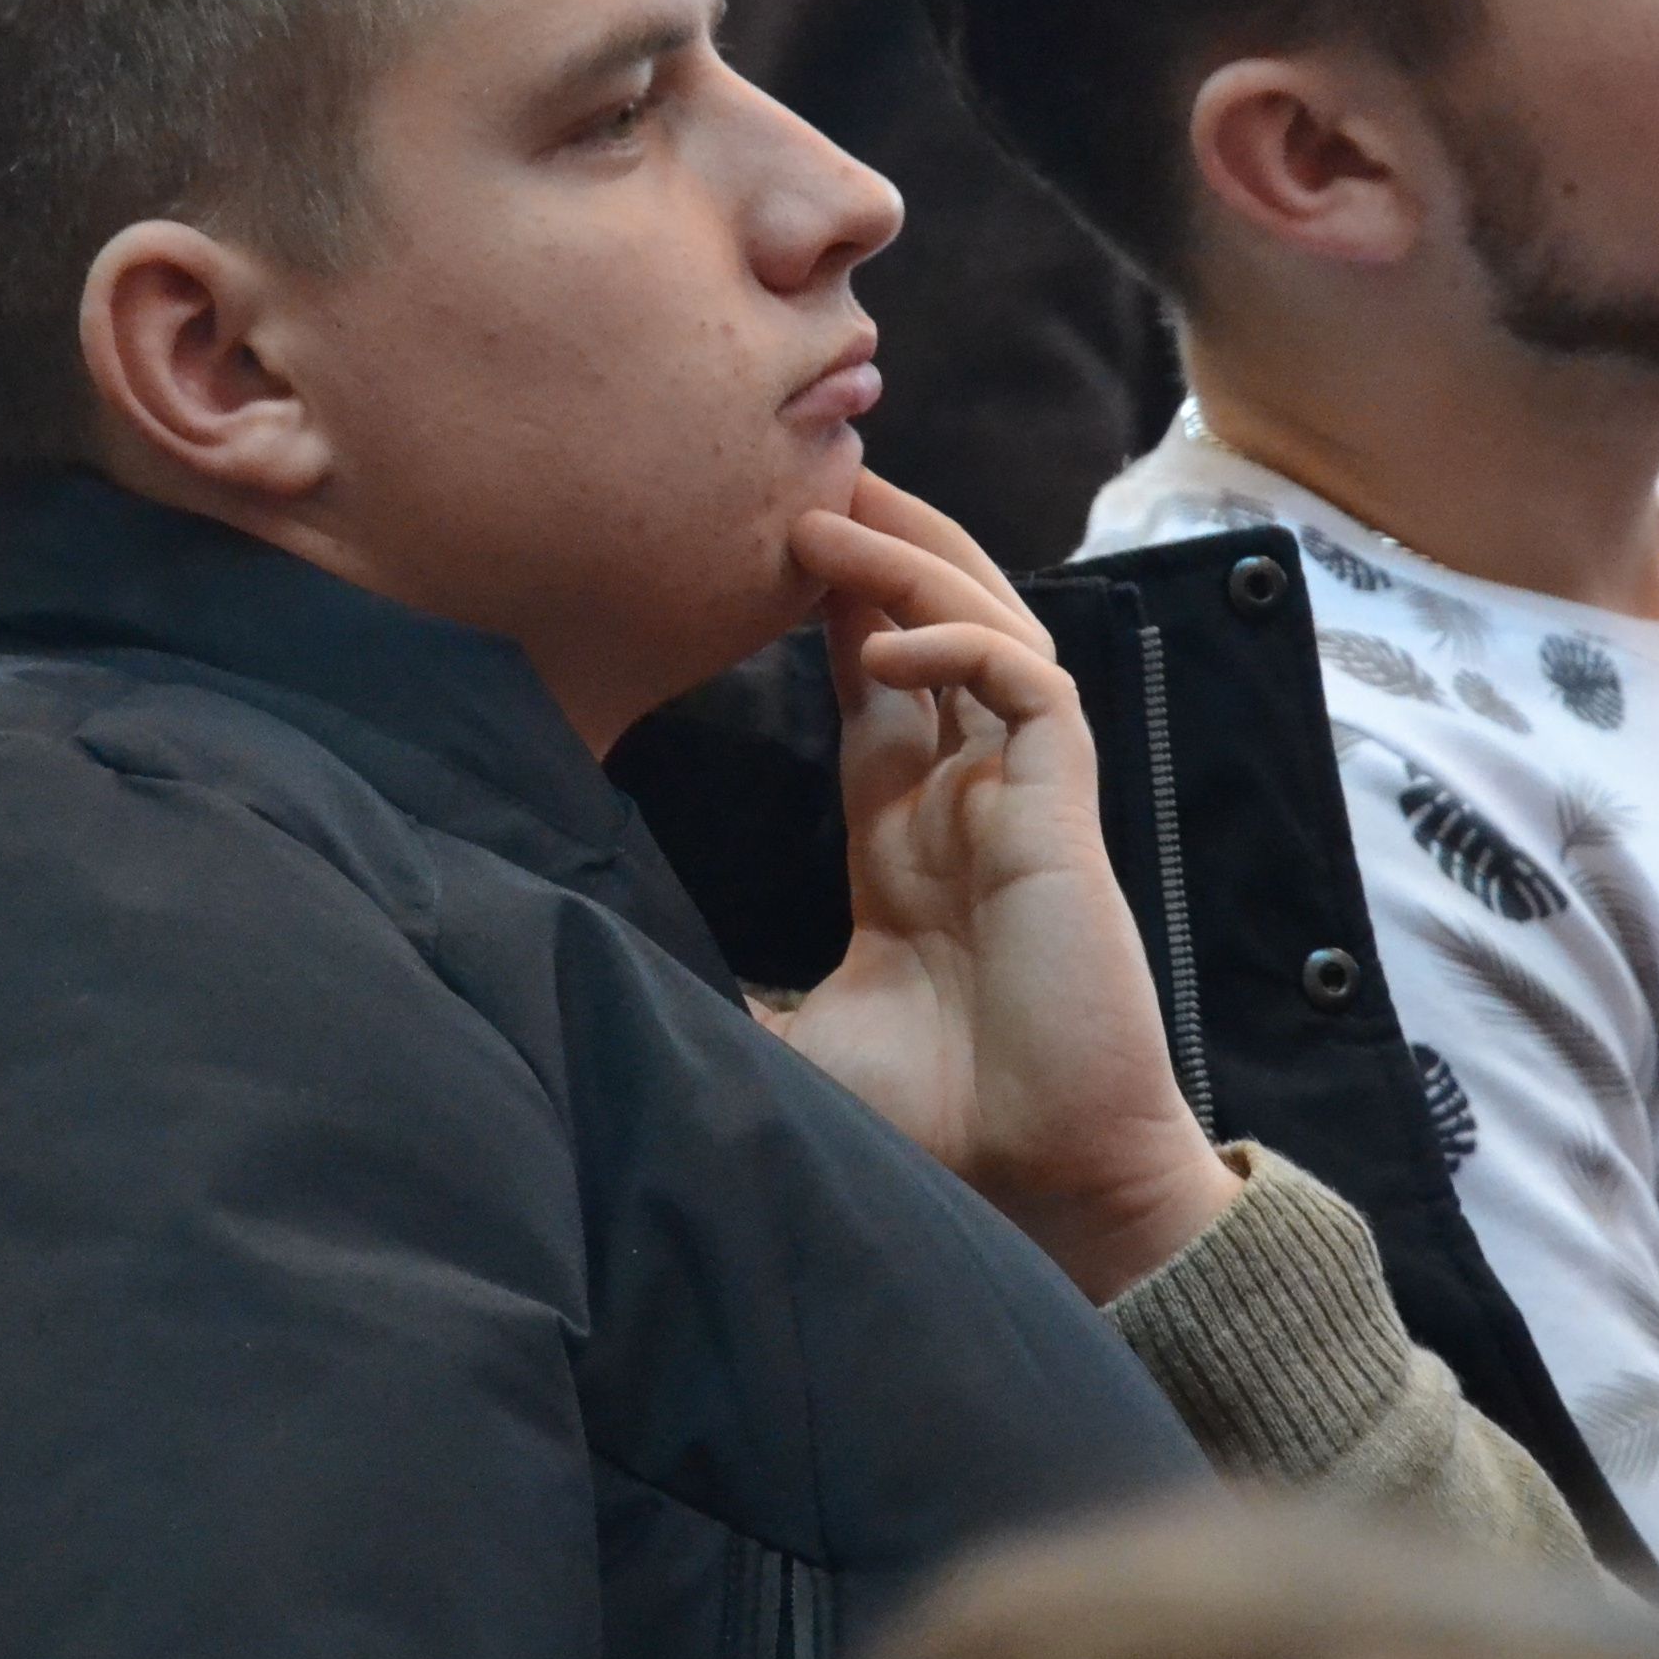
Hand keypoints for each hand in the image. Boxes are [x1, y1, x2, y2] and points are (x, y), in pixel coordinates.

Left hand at [767, 473, 1234, 1300]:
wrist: (1040, 1183)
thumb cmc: (938, 1123)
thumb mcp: (783, 1038)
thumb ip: (713, 993)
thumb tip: (597, 988)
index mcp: (904, 835)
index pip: (869, 681)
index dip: (825, 605)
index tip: (757, 542)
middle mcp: (964, 796)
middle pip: (933, 623)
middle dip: (876, 546)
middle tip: (799, 474)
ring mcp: (1017, 796)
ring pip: (986, 625)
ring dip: (911, 565)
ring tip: (822, 517)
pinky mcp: (1061, 811)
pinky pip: (1029, 686)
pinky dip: (961, 648)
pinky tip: (879, 647)